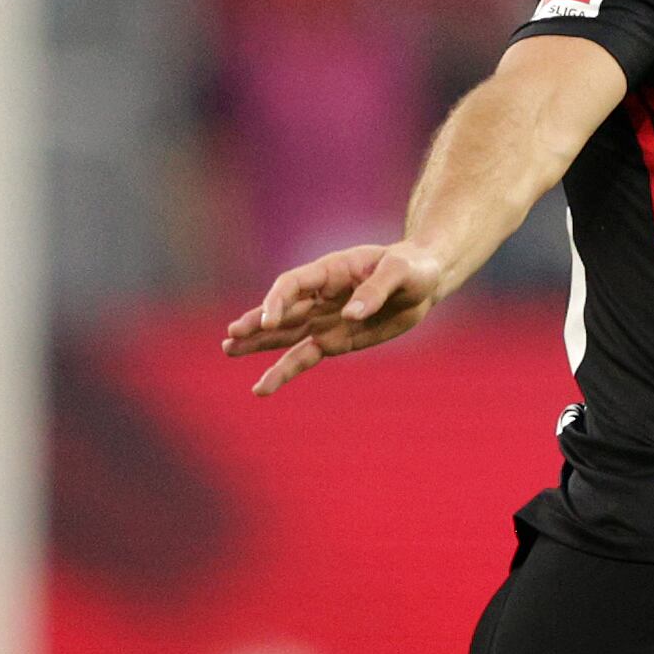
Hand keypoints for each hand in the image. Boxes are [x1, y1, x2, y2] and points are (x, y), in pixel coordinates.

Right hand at [221, 240, 454, 394]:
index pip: (293, 284)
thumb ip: (376, 290)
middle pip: (281, 311)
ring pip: (285, 335)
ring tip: (228, 351)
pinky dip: (284, 371)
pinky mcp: (335, 341)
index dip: (277, 301)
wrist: (424, 280)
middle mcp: (320, 296)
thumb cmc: (412, 267)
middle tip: (230, 337)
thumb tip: (349, 315)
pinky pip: (304, 357)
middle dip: (256, 323)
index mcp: (330, 270)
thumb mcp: (400, 272)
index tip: (268, 320)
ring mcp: (325, 319)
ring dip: (258, 344)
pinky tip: (262, 387)